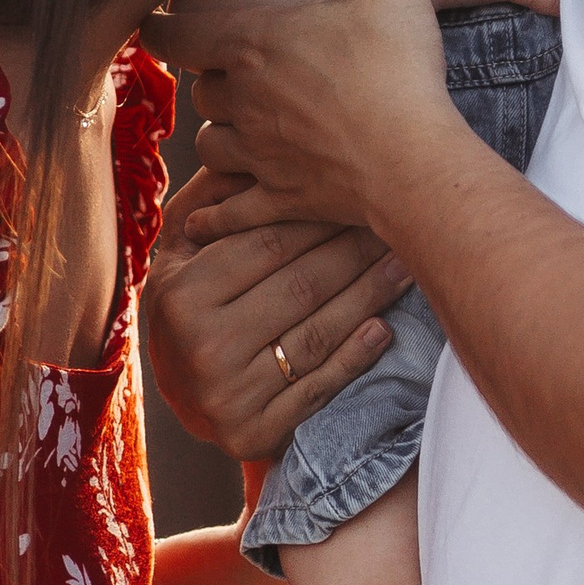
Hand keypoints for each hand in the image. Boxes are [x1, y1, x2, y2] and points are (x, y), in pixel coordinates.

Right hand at [142, 166, 411, 456]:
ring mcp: (227, 395)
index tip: (362, 192)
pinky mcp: (252, 434)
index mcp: (180, 293)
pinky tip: (384, 327)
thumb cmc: (188, 303)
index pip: (268, 245)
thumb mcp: (181, 250)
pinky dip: (355, 357)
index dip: (321, 216)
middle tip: (399, 221)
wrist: (179, 396)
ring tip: (405, 266)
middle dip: (355, 250)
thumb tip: (253, 150)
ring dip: (370, 297)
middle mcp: (200, 346)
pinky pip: (318, 389)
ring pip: (317, 335)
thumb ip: (212, 201)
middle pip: (301, 287)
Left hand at [161, 0, 470, 239]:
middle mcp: (243, 101)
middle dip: (212, 81)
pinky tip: (204, 220)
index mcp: (253, 45)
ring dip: (218, 135)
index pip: (180, 34)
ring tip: (236, 132)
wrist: (413, 160)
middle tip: (232, 75)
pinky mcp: (281, 199)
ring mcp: (260, 155)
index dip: (160, 28)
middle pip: (203, 90)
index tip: (151, 26)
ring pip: (211, 145)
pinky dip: (215, 215)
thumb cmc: (397, 68)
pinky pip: (231, 211)